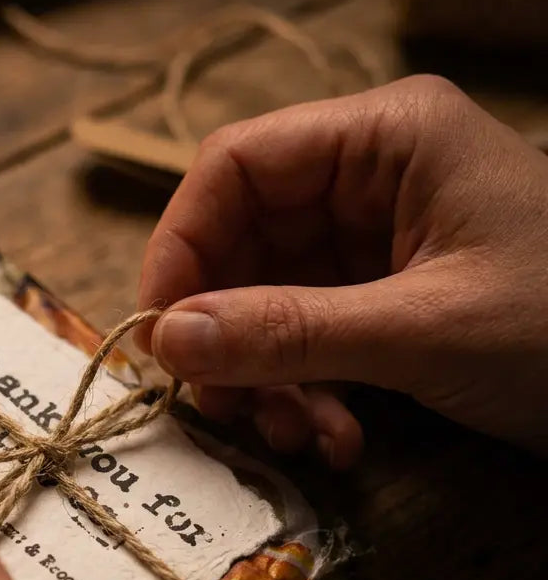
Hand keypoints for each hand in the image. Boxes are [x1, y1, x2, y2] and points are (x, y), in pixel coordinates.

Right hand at [137, 75, 547, 465]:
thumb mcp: (423, 330)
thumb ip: (287, 331)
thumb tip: (164, 339)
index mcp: (385, 138)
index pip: (235, 167)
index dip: (181, 247)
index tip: (156, 334)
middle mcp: (369, 180)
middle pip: (243, 245)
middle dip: (228, 336)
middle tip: (223, 410)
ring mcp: (374, 243)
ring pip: (265, 304)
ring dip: (266, 380)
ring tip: (297, 439)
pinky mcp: (381, 300)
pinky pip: (305, 340)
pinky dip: (304, 394)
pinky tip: (335, 441)